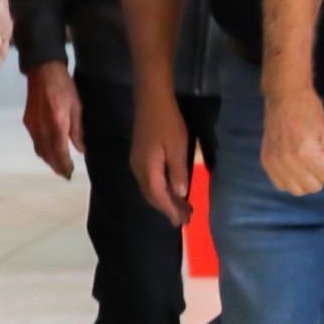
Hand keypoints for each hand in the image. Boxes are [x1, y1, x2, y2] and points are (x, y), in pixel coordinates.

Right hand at [22, 59, 81, 179]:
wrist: (42, 70)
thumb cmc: (65, 87)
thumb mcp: (77, 107)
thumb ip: (77, 130)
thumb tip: (80, 149)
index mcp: (57, 124)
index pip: (60, 152)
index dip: (65, 165)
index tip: (70, 172)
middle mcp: (42, 129)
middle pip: (47, 155)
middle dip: (56, 167)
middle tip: (65, 174)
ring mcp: (32, 126)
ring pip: (39, 150)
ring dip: (48, 161)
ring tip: (58, 166)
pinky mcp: (27, 122)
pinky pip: (34, 142)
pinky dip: (42, 151)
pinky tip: (49, 151)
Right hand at [129, 92, 194, 223]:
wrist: (152, 100)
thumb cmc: (168, 122)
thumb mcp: (178, 147)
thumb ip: (178, 172)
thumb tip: (180, 194)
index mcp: (147, 169)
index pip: (158, 196)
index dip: (171, 210)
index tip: (183, 222)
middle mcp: (139, 169)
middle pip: (152, 196)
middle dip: (168, 208)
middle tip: (186, 219)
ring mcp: (137, 163)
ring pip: (151, 189)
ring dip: (166, 200)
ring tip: (183, 209)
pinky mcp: (141, 158)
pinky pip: (151, 181)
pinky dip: (162, 190)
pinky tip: (174, 191)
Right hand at [263, 83, 323, 197]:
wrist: (283, 95)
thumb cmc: (308, 108)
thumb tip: (322, 166)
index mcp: (306, 153)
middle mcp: (289, 162)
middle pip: (313, 187)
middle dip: (321, 173)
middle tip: (319, 156)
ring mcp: (275, 163)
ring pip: (296, 190)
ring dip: (305, 180)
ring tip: (306, 163)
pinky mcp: (266, 161)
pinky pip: (280, 183)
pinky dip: (289, 179)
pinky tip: (294, 165)